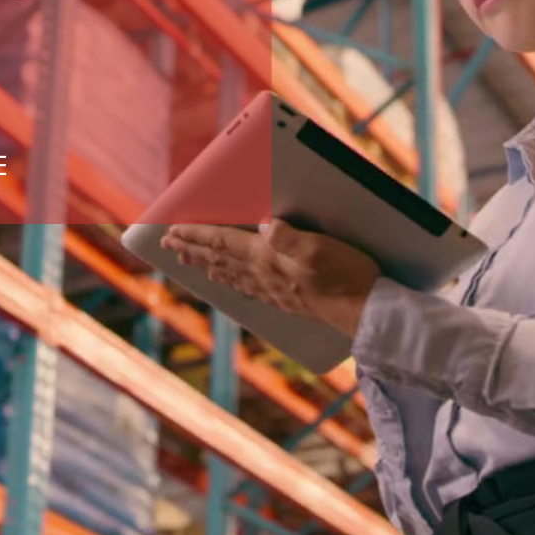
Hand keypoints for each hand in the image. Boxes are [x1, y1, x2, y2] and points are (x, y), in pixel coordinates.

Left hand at [162, 218, 381, 337]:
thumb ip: (288, 237)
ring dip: (206, 265)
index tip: (170, 229)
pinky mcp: (287, 299)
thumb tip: (262, 224)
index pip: (222, 243)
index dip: (196, 235)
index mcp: (268, 258)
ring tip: (188, 260)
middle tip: (168, 244)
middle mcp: (265, 276)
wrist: (366, 310)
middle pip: (219, 260)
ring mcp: (274, 290)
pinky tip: (229, 281)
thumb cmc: (348, 276)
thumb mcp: (319, 248)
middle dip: (192, 249)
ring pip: (230, 275)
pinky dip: (230, 281)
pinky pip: (247, 288)